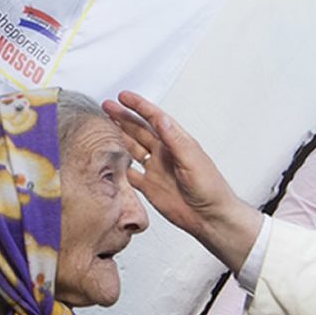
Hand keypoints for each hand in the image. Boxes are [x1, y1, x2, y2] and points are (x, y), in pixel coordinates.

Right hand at [103, 91, 262, 272]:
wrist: (211, 217)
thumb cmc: (210, 189)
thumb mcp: (193, 160)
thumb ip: (175, 141)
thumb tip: (162, 120)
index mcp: (177, 143)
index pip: (155, 119)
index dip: (139, 106)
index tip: (123, 97)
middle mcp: (165, 153)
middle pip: (139, 131)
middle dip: (123, 117)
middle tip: (106, 106)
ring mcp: (156, 170)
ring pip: (132, 148)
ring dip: (119, 137)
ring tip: (104, 126)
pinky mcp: (150, 187)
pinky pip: (130, 174)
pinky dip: (118, 167)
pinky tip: (108, 161)